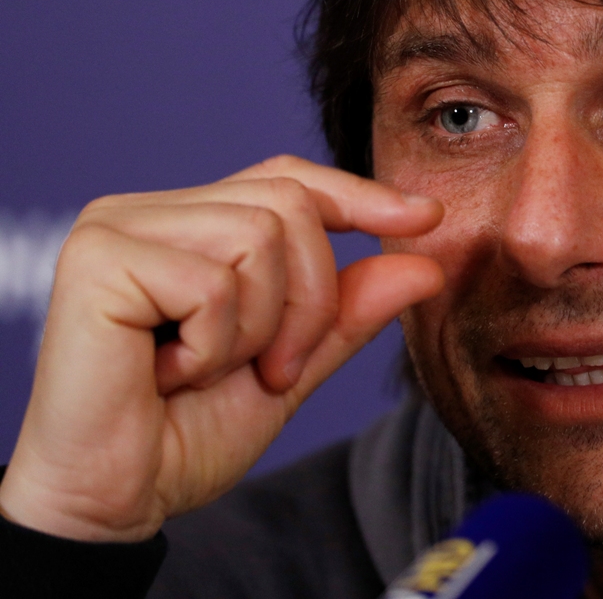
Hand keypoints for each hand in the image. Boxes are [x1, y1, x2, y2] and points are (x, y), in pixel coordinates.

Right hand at [0, 155, 443, 541]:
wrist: (115, 500)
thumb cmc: (187, 434)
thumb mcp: (292, 366)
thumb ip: (347, 313)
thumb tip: (425, 261)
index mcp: (191, 227)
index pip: (289, 181)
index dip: (359, 196)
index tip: (425, 217)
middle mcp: (151, 212)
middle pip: (289, 204)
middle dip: (309, 300)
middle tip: (272, 369)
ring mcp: (118, 227)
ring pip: (259, 236)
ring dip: (260, 329)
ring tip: (204, 372)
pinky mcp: (97, 258)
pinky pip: (212, 283)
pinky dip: (215, 345)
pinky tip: (168, 374)